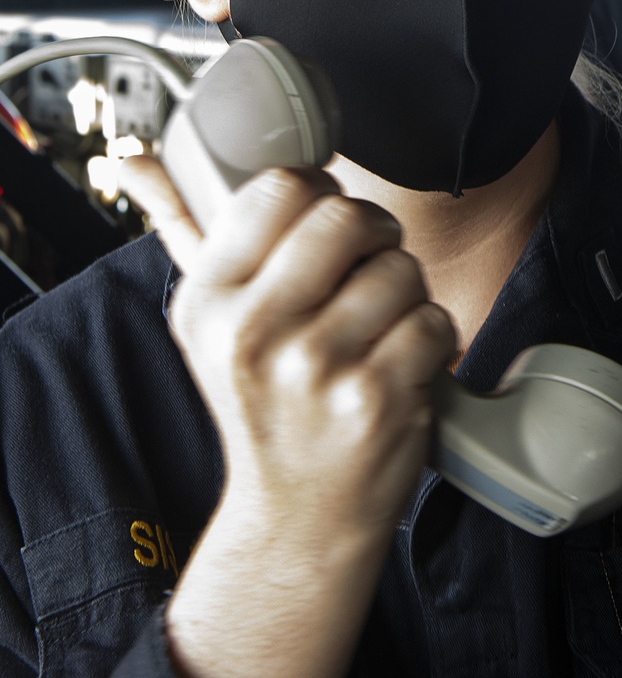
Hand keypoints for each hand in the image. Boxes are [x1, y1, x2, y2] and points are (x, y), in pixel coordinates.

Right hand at [120, 156, 454, 677]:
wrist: (298, 518)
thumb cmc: (263, 406)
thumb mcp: (210, 325)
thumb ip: (183, 233)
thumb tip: (130, 159)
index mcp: (209, 301)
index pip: (281, 188)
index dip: (322, 195)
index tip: (327, 225)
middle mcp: (253, 332)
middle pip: (347, 216)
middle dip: (375, 233)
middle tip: (370, 265)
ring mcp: (315, 368)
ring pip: (401, 268)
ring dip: (407, 290)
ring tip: (381, 327)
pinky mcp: (375, 398)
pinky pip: (434, 319)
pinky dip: (431, 337)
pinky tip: (401, 364)